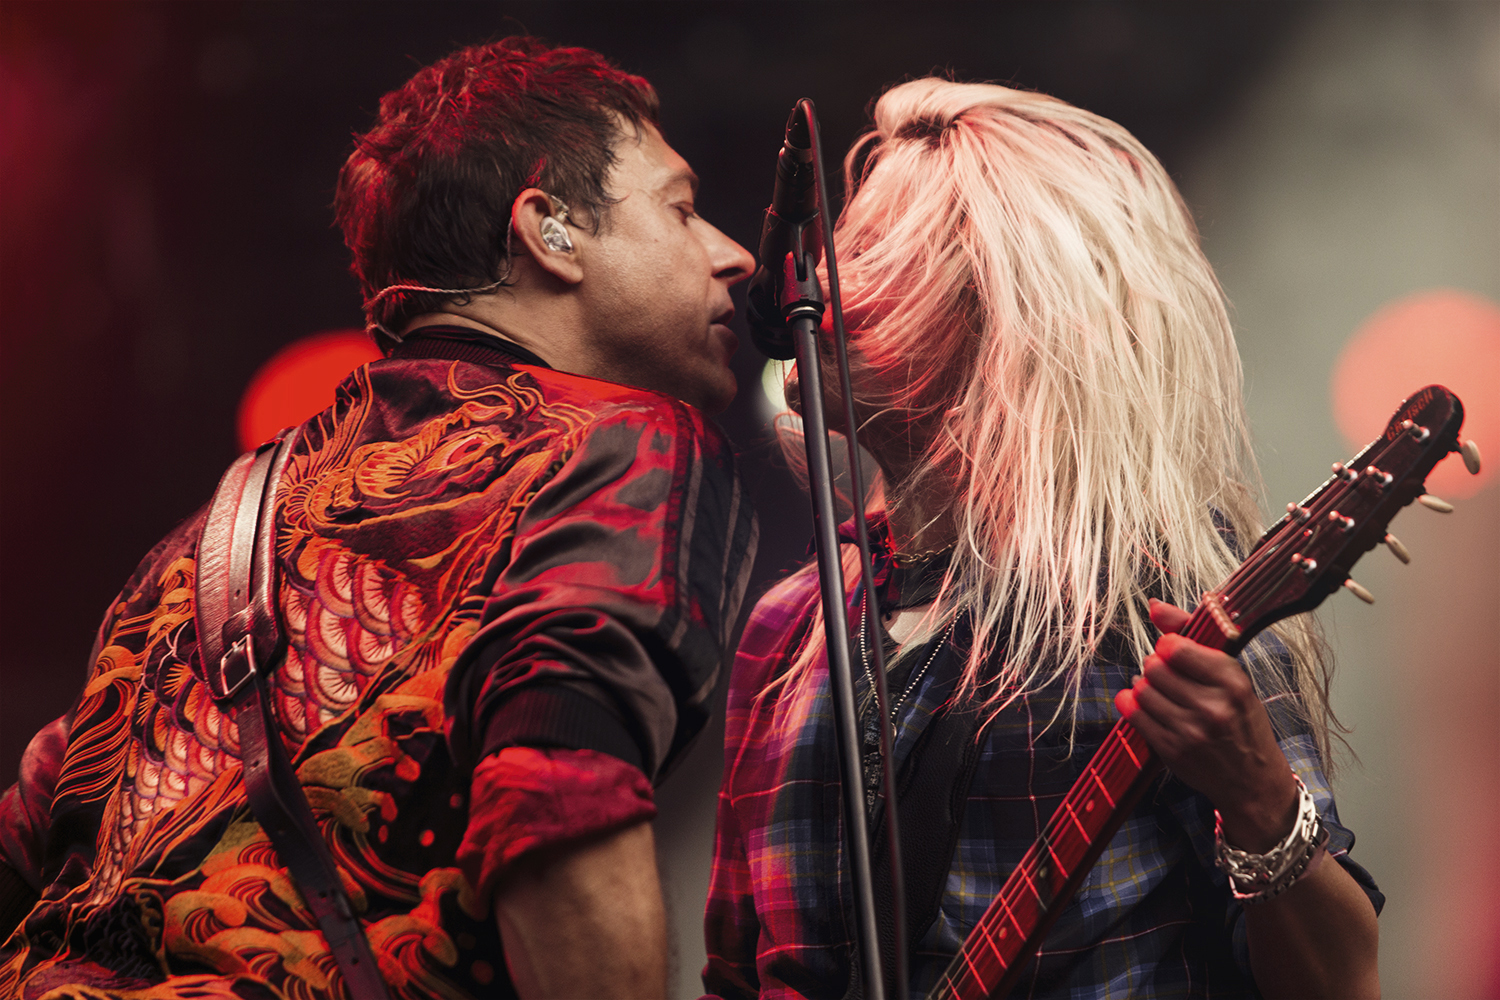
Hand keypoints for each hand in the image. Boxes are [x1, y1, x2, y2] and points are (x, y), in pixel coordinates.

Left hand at [1113, 599, 1297, 851]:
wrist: (1252, 781)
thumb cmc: (1242, 722)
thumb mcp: (1232, 678)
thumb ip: (1192, 638)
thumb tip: (1154, 606)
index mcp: (1233, 682)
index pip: (1176, 646)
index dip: (1169, 646)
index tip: (1176, 653)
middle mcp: (1213, 706)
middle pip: (1154, 666)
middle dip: (1156, 667)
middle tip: (1169, 676)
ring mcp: (1190, 731)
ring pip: (1141, 689)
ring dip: (1145, 687)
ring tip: (1162, 694)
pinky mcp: (1171, 750)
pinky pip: (1134, 713)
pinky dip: (1133, 705)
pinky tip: (1145, 706)